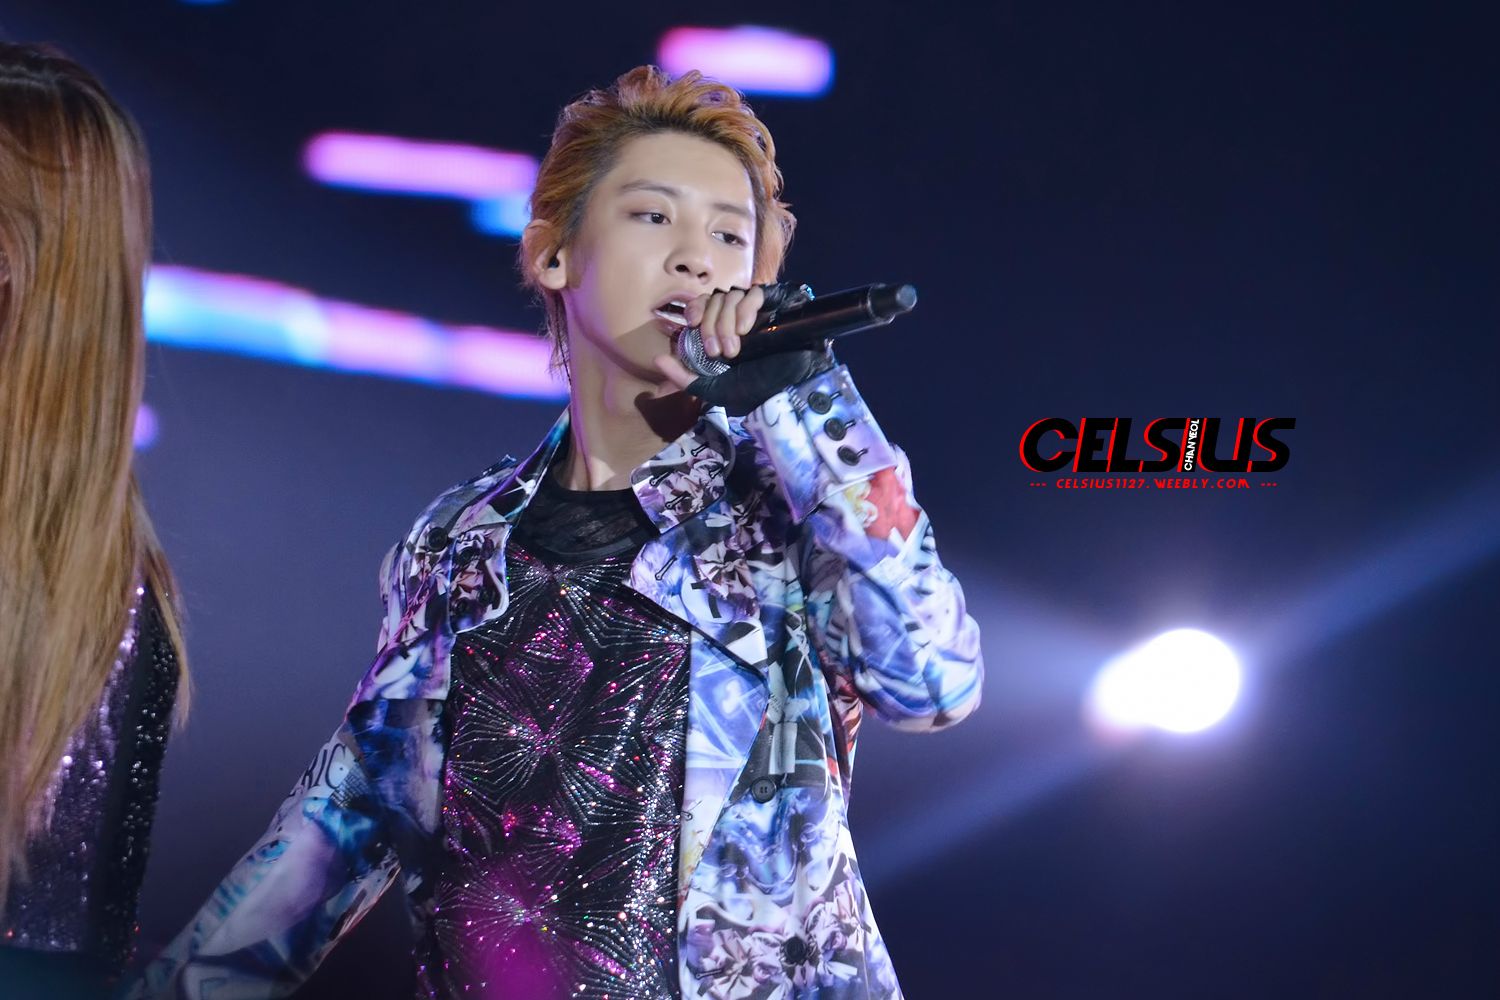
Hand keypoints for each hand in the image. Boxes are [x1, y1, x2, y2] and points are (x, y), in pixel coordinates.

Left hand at [654, 283, 833, 415]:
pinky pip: (754, 293)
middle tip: (717, 352)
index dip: (695, 308)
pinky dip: (744, 310)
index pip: (702, 304)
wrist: (789, 392)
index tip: (691, 322)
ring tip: (734, 350)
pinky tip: (745, 329)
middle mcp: (737, 318)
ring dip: (725, 322)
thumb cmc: (754, 392)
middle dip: (710, 326)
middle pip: (714, 300)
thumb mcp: (713, 388)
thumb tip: (658, 360)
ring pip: (731, 295)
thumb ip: (683, 378)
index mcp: (722, 332)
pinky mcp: (776, 306)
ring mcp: (757, 312)